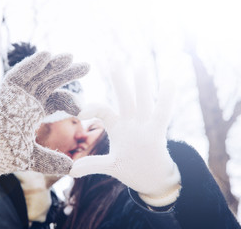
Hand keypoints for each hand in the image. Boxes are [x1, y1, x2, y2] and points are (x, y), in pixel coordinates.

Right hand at [0, 52, 88, 178]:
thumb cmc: (1, 153)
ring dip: (52, 65)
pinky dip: (31, 65)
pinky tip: (46, 55)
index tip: (81, 108)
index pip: (55, 100)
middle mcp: (26, 100)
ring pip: (37, 75)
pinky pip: (18, 76)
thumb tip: (71, 168)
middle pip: (50, 82)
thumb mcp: (31, 158)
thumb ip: (50, 160)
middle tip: (86, 66)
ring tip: (69, 56)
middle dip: (67, 73)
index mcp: (33, 111)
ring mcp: (15, 95)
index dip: (69, 100)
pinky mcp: (4, 94)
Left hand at [70, 68, 180, 206]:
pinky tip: (170, 82)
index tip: (81, 113)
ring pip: (142, 102)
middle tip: (114, 60)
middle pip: (124, 98)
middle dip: (119, 80)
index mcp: (118, 127)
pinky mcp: (157, 132)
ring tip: (140, 66)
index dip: (93, 107)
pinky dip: (166, 100)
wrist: (152, 179)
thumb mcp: (110, 166)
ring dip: (141, 85)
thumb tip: (70, 171)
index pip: (103, 110)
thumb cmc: (131, 169)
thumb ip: (92, 164)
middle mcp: (131, 122)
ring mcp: (145, 126)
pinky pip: (162, 115)